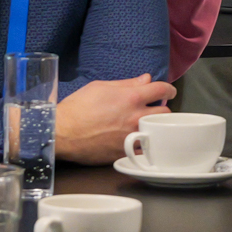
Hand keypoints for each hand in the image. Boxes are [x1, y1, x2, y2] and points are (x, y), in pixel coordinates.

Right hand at [56, 74, 177, 162]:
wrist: (62, 133)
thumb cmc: (78, 108)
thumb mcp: (100, 87)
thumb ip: (126, 84)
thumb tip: (145, 79)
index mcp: (131, 98)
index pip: (161, 90)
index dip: (168, 89)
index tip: (168, 91)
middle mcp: (135, 117)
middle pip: (165, 112)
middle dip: (162, 109)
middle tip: (154, 109)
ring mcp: (132, 136)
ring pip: (157, 131)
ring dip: (155, 126)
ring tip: (146, 125)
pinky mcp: (126, 152)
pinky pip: (146, 148)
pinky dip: (146, 143)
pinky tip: (139, 140)